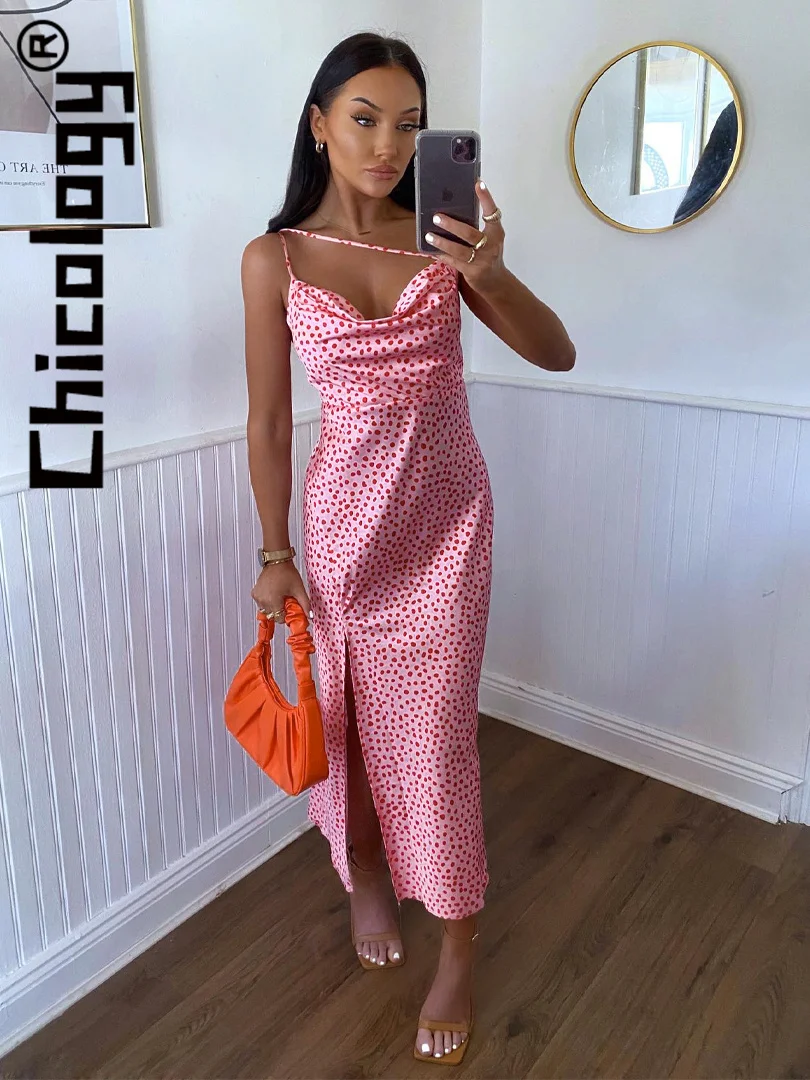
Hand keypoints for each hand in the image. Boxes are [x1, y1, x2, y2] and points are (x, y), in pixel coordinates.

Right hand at [251, 561, 311, 624]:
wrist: (277, 560)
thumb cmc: (286, 572)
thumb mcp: (299, 589)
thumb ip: (305, 604)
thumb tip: (309, 616)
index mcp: (273, 601)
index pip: (280, 619)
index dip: (287, 614)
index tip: (290, 608)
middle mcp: (263, 600)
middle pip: (273, 615)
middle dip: (280, 610)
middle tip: (286, 599)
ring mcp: (257, 597)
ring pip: (267, 610)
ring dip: (273, 606)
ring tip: (279, 595)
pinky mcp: (255, 593)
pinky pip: (261, 603)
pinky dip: (267, 601)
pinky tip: (273, 593)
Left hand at [425, 179, 505, 294]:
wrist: (495, 281)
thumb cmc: (489, 255)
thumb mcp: (489, 238)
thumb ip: (476, 226)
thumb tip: (451, 210)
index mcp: (496, 232)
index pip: (492, 212)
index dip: (486, 198)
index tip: (478, 184)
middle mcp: (491, 245)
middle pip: (470, 233)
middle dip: (452, 225)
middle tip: (437, 217)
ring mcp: (482, 260)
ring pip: (459, 250)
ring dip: (442, 242)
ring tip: (429, 235)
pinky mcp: (472, 272)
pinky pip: (453, 262)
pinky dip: (441, 255)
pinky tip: (431, 250)